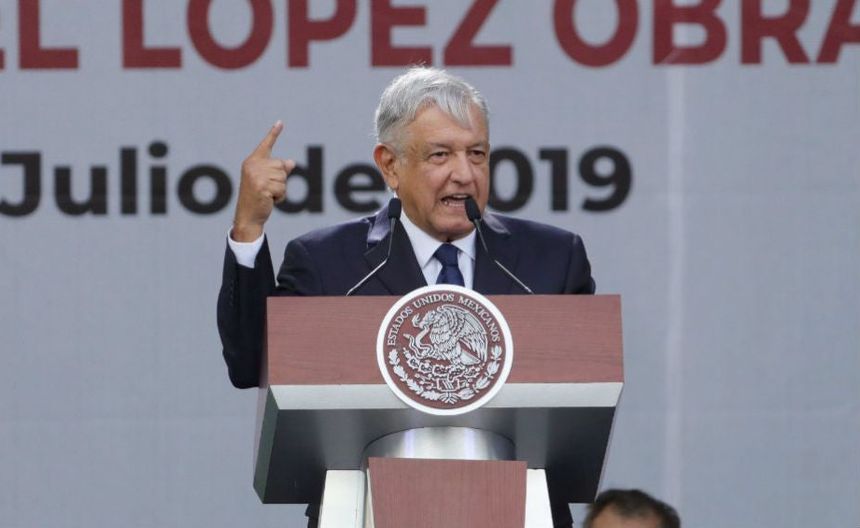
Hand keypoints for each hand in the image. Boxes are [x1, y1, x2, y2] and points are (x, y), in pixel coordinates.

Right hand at [232, 121, 294, 241]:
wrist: (248, 216)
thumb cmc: (258, 198)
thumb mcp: (268, 182)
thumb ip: (278, 171)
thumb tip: (292, 162)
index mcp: (252, 162)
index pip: (266, 145)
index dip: (274, 134)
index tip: (281, 122)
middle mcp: (253, 166)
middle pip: (282, 166)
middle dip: (280, 180)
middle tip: (267, 190)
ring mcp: (257, 176)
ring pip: (284, 178)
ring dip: (280, 190)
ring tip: (268, 195)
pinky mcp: (262, 186)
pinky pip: (282, 189)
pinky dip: (280, 197)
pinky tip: (269, 200)